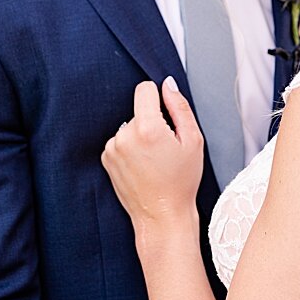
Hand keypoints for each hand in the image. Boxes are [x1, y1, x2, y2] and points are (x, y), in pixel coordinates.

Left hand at [101, 77, 203, 234]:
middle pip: (139, 111)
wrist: (162, 214)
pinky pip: (121, 141)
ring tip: (154, 159)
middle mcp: (124, 136)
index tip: (166, 113)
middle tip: (166, 148)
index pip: (144, 89)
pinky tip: (143, 165)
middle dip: (153, 122)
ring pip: (130, 126)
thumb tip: (167, 85)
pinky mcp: (106, 158)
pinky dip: (132, 148)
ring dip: (141, 136)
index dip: (158, 97)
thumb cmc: (181, 181)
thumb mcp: (193, 140)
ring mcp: (112, 148)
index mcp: (147, 128)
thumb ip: (179, 107)